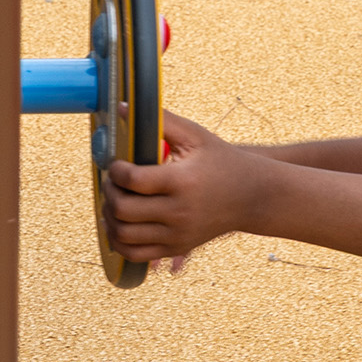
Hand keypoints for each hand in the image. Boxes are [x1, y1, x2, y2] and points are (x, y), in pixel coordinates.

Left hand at [103, 110, 261, 266]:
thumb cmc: (222, 160)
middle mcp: (178, 211)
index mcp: (181, 181)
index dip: (115, 170)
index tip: (116, 163)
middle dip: (109, 192)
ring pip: (124, 235)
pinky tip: (118, 225)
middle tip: (112, 181)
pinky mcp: (176, 248)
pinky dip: (118, 242)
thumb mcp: (196, 136)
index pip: (132, 179)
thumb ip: (161, 120)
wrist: (252, 197)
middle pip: (123, 209)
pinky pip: (135, 255)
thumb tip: (121, 107)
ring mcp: (177, 234)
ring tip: (113, 201)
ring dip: (109, 217)